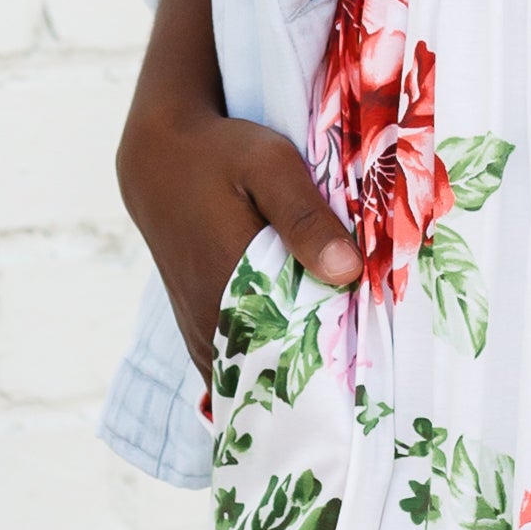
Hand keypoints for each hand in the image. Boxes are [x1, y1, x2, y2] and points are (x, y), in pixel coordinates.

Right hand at [118, 102, 359, 376]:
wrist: (158, 158)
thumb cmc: (219, 155)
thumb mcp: (269, 166)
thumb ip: (305, 218)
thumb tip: (347, 271)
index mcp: (230, 288)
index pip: (294, 354)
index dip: (337, 364)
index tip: (372, 357)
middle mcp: (210, 323)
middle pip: (279, 373)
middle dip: (323, 369)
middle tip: (364, 354)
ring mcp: (201, 334)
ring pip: (258, 374)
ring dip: (296, 365)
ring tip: (339, 348)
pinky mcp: (199, 332)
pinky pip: (240, 366)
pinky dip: (271, 360)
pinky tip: (303, 342)